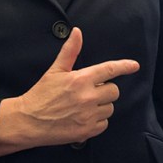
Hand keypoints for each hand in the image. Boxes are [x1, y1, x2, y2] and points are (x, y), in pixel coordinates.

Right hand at [0, 28, 139, 154]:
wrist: (28, 121)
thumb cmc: (41, 94)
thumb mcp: (55, 70)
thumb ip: (70, 51)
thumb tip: (77, 32)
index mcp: (81, 79)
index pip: (109, 70)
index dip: (124, 66)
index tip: (134, 66)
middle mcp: (88, 97)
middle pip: (113, 91)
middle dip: (105, 90)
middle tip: (89, 92)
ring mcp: (88, 115)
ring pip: (110, 108)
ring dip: (101, 107)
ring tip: (83, 106)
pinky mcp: (87, 131)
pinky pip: (104, 124)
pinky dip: (97, 121)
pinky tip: (83, 118)